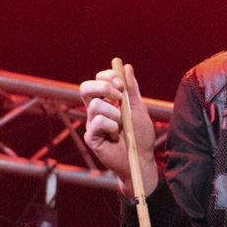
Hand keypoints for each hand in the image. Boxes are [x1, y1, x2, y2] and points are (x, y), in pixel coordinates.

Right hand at [81, 63, 157, 196]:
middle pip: (85, 87)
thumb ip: (133, 89)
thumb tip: (126, 67)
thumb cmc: (140, 136)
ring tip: (122, 125)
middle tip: (119, 95)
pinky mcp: (91, 137)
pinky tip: (115, 136)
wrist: (141, 159)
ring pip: (94, 105)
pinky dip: (111, 126)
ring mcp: (92, 123)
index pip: (99, 79)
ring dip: (114, 113)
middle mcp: (96, 110)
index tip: (121, 83)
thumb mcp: (139, 109)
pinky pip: (97, 122)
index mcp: (108, 101)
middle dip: (102, 86)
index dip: (108, 76)